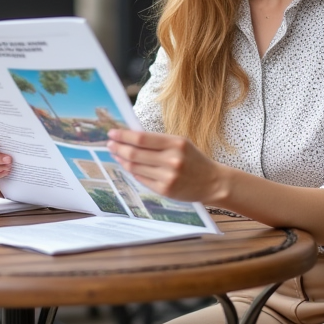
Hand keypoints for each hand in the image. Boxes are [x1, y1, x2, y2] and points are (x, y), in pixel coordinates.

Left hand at [106, 129, 228, 203]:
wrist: (213, 182)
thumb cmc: (194, 160)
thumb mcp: (180, 144)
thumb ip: (158, 141)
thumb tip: (130, 137)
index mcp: (176, 143)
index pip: (142, 138)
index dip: (124, 135)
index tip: (112, 133)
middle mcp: (172, 160)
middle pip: (135, 153)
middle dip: (119, 148)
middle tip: (110, 144)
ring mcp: (168, 176)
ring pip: (135, 167)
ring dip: (122, 160)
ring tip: (116, 154)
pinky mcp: (165, 190)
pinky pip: (142, 179)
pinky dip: (133, 171)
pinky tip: (128, 166)